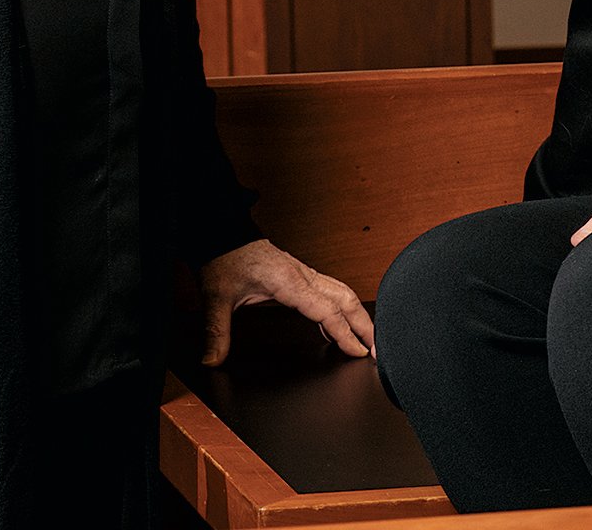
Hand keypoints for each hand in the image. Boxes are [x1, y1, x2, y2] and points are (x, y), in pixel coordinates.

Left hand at [199, 237, 374, 365]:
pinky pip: (330, 290)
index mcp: (289, 281)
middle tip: (379, 350)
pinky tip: (337, 327)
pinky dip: (343, 308)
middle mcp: (302, 275)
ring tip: (369, 339)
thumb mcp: (216, 297)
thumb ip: (217, 331)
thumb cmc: (224, 257)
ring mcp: (303, 272)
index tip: (360, 353)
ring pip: (342, 292)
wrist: (222, 231)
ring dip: (358, 315)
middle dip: (366, 325)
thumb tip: (212, 360)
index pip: (328, 311)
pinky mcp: (299, 273)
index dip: (346, 334)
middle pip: (346, 298)